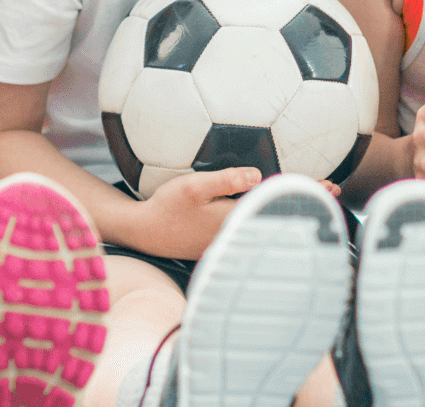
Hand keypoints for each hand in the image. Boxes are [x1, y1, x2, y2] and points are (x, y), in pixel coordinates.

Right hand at [134, 166, 261, 259]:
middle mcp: (230, 237)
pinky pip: (234, 235)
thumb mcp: (195, 185)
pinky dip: (238, 224)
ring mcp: (222, 245)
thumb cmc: (168, 206)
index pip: (264, 205)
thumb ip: (227, 180)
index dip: (273, 192)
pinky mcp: (213, 248)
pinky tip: (230, 213)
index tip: (280, 180)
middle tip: (266, 188)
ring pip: (246, 227)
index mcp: (231, 220)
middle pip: (257, 218)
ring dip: (251, 214)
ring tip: (251, 198)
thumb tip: (257, 176)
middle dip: (264, 204)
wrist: (144, 230)